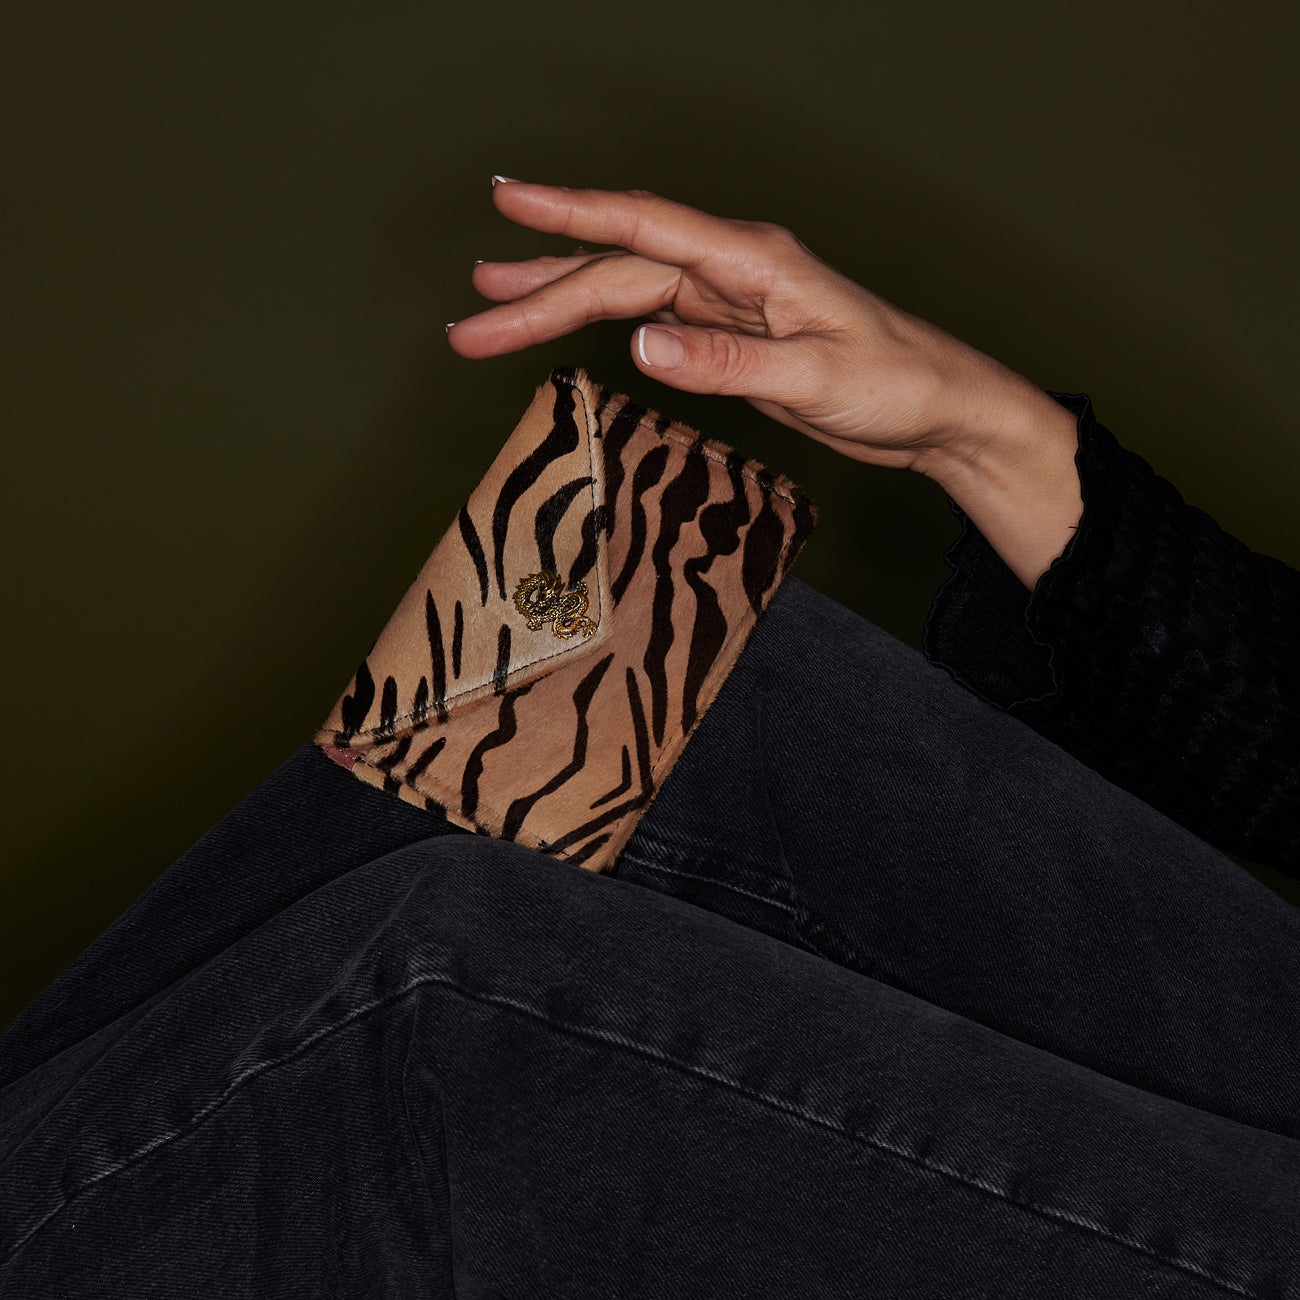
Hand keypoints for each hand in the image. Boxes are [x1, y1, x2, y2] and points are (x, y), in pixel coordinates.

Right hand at [449, 180, 1037, 475]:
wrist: (937, 409)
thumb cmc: (897, 381)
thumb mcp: (814, 377)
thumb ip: (727, 364)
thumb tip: (640, 345)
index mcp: (752, 260)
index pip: (645, 225)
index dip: (571, 213)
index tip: (508, 199)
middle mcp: (732, 270)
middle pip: (617, 269)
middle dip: (539, 292)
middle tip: (470, 319)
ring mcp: (727, 302)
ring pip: (625, 294)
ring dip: (558, 306)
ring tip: (491, 315)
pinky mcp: (730, 336)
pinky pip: (649, 322)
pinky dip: (601, 328)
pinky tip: (568, 332)